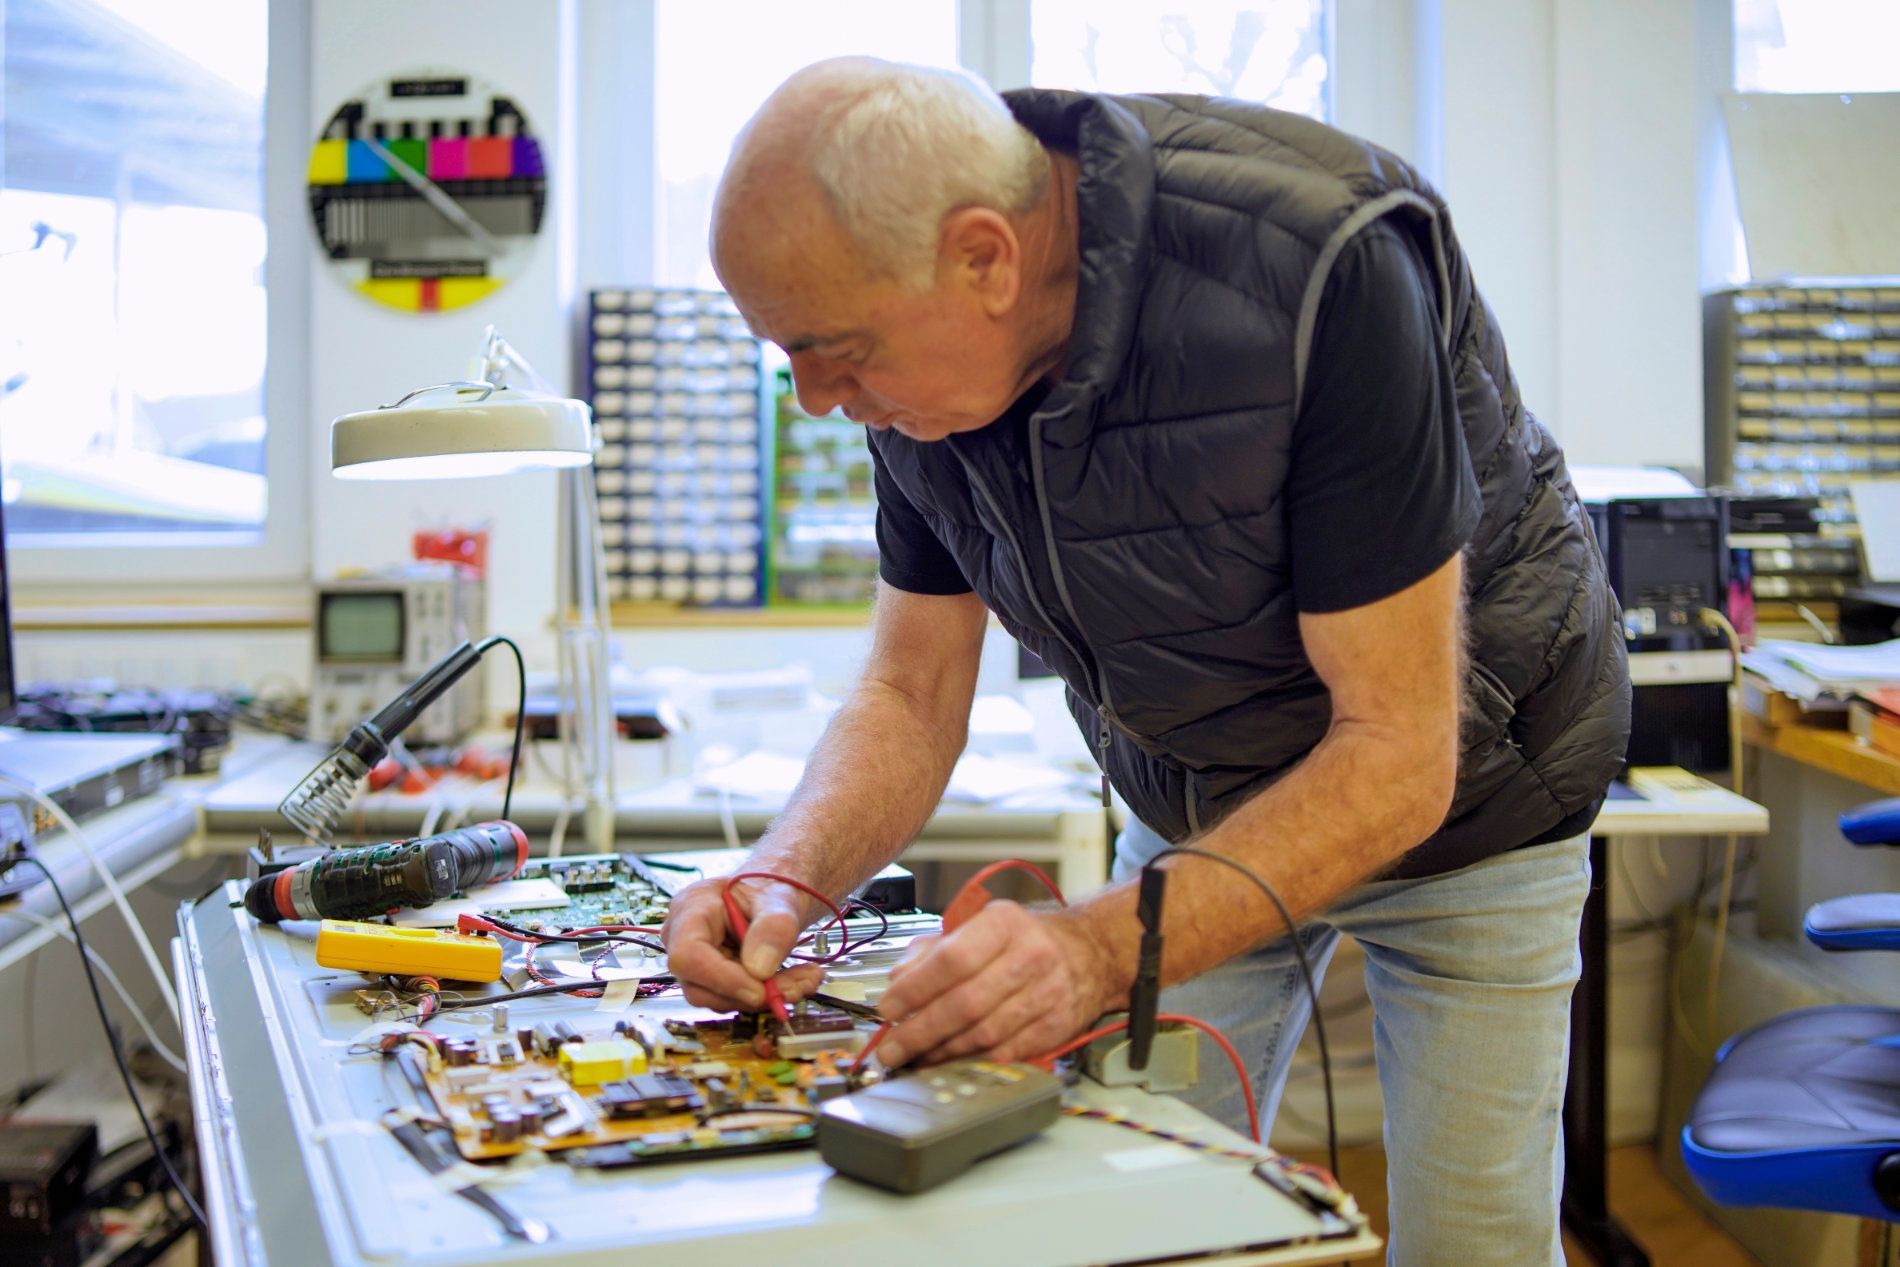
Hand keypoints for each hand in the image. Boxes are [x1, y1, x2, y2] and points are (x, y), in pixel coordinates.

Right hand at [660, 875, 826, 1012]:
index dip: (722, 979)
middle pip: (701, 987)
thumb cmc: (770, 886)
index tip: (760, 990)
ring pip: (722, 1000)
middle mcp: (684, 939)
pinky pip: (738, 1000)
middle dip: (752, 993)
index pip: (688, 955)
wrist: (775, 894)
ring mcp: (698, 963)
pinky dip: (771, 996)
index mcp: (691, 908)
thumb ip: (773, 927)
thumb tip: (759, 969)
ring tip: (805, 978)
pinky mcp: (716, 981)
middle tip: (796, 985)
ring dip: (768, 997)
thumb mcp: (779, 898)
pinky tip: (797, 980)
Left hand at [872, 900, 1117, 1066]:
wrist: (1087, 953)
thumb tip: (897, 979)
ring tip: (915, 1057)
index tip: (887, 1008)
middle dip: (920, 1031)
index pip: (952, 959)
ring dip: (942, 1051)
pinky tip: (951, 1061)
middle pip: (965, 1003)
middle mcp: (1030, 955)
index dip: (915, 988)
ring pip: (984, 1033)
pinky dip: (973, 1061)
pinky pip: (1007, 1052)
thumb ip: (932, 950)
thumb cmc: (1021, 940)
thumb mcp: (977, 927)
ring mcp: (1047, 993)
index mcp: (1003, 923)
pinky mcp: (1057, 1025)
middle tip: (891, 1048)